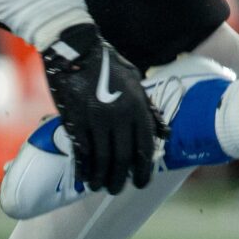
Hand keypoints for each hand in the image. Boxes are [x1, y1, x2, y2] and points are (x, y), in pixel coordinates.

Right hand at [40, 23, 161, 194]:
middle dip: (121, 177)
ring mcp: (95, 119)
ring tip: (100, 188)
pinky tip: (83, 177)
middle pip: (122, 157)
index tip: (141, 182)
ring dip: (101, 176)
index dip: (143, 169)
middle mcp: (119, 116)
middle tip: (117, 190)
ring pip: (101, 157)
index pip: (144, 146)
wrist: (75, 49)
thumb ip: (149, 110)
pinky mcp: (73, 119)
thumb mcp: (135, 82)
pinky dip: (82, 166)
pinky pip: (80, 149)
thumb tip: (165, 134)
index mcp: (137, 106)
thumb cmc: (108, 65)